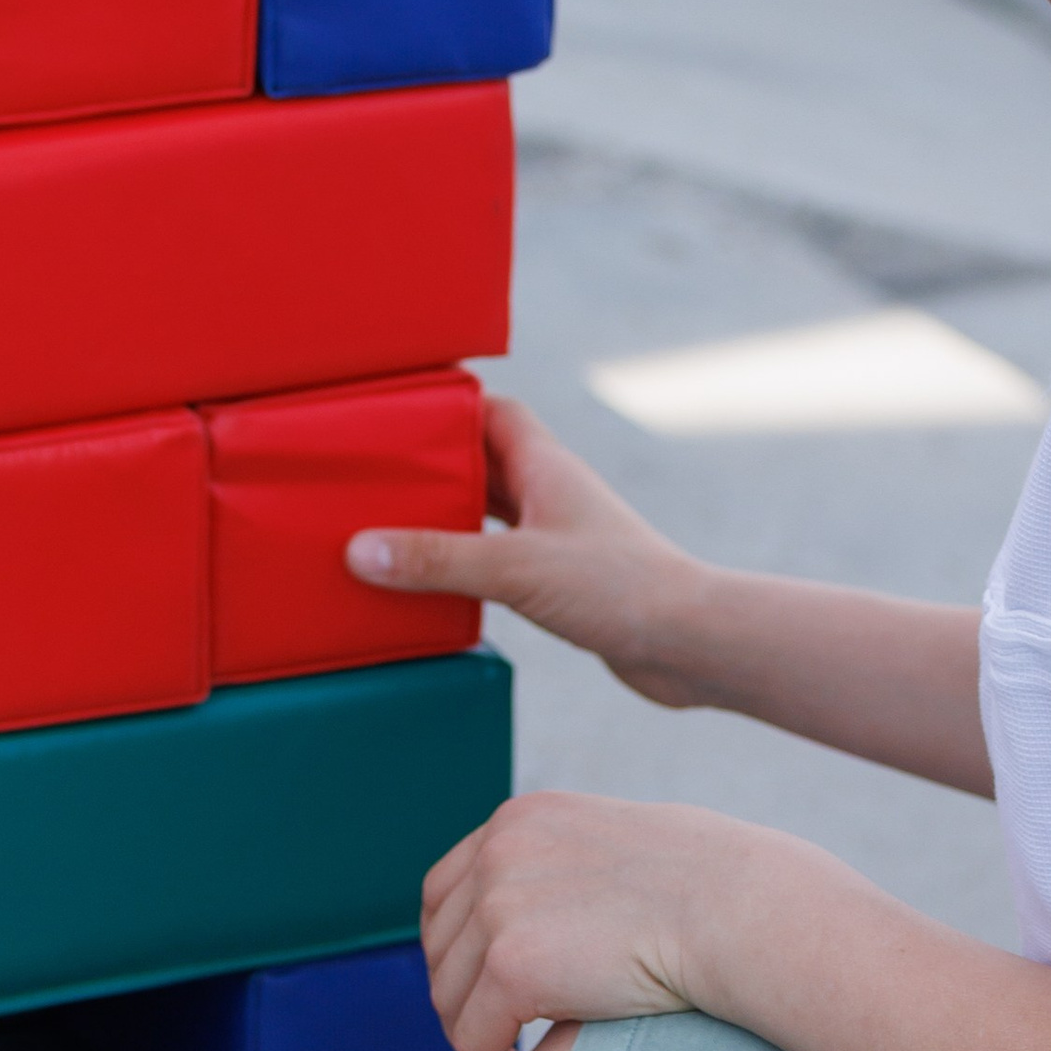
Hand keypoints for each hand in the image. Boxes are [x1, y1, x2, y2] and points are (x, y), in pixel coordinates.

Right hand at [346, 398, 713, 704]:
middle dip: (433, 467)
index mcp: (546, 467)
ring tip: (389, 531)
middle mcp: (553, 495)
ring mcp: (559, 540)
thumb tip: (361, 549)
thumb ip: (438, 559)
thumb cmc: (620, 588)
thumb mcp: (515, 568)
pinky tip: (436, 586)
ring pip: (490, 516)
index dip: (446, 406)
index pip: (492, 412)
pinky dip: (467, 567)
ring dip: (447, 521)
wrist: (689, 644)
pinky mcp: (563, 584)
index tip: (394, 413)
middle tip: (375, 478)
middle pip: (482, 463)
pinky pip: (502, 562)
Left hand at [421, 790, 760, 1050]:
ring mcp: (498, 907)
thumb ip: (569, 872)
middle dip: (462, 999)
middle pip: (441, 948)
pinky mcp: (510, 966)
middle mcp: (497, 853)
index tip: (477, 993)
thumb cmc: (709, 892)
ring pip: (451, 999)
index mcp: (518, 821)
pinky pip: (472, 1040)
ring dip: (473, 1040)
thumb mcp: (617, 853)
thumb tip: (553, 914)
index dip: (453, 951)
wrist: (740, 909)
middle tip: (494, 1041)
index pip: (445, 892)